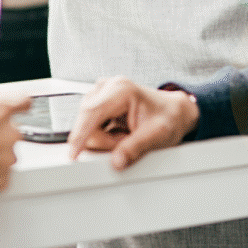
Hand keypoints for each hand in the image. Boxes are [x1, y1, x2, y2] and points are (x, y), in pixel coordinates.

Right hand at [67, 76, 199, 169]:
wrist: (174, 111)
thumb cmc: (168, 118)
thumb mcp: (157, 136)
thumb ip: (135, 148)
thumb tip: (116, 161)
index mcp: (121, 89)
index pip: (92, 113)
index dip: (80, 135)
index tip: (73, 153)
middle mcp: (108, 86)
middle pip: (87, 121)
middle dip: (104, 140)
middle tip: (127, 142)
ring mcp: (102, 93)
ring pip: (87, 124)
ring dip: (105, 138)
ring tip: (126, 136)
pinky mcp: (99, 102)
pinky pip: (91, 125)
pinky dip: (104, 135)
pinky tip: (120, 133)